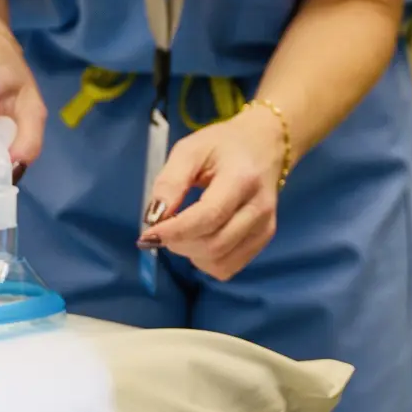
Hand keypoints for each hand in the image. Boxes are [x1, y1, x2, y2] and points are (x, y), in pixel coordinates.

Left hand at [140, 105, 285, 280]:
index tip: (147, 234)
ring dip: (191, 254)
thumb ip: (170, 182)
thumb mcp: (190, 150)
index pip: (208, 217)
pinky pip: (228, 266)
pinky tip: (201, 239)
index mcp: (242, 178)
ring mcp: (264, 226)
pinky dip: (206, 261)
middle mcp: (259, 207)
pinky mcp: (264, 238)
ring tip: (183, 231)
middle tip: (164, 227)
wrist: (264, 145)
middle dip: (178, 243)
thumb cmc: (222, 145)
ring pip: (219, 262)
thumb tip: (154, 218)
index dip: (174, 231)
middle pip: (213, 245)